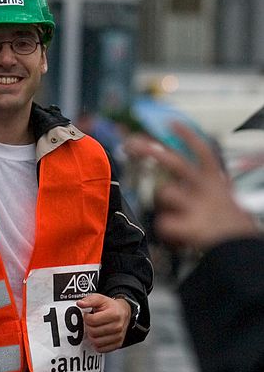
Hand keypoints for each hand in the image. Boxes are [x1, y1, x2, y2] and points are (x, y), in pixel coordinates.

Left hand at [76, 293, 130, 351]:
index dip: (86, 318)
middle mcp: (118, 326)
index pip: (92, 321)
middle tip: (90, 323)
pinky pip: (101, 349)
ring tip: (94, 329)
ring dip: (91, 336)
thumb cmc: (111, 307)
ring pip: (96, 342)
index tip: (88, 315)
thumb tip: (80, 303)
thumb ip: (89, 300)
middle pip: (93, 332)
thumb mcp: (100, 299)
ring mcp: (118, 337)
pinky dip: (96, 344)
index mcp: (114, 314)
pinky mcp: (117, 344)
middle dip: (88, 327)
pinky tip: (98, 336)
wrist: (124, 312)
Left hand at [125, 124, 257, 248]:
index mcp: (214, 182)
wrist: (238, 249)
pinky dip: (166, 230)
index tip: (172, 123)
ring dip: (163, 204)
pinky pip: (163, 223)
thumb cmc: (226, 226)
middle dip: (153, 152)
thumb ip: (206, 186)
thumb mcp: (221, 199)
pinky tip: (178, 237)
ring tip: (178, 216)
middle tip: (133, 144)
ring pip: (165, 193)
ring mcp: (197, 207)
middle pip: (177, 163)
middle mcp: (206, 190)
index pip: (202, 151)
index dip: (187, 136)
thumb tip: (185, 180)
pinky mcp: (191, 226)